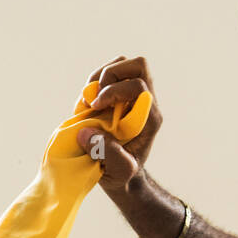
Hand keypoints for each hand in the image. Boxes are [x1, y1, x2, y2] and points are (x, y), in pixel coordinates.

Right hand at [75, 55, 162, 188]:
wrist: (121, 174)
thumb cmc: (123, 174)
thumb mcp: (119, 171)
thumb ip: (107, 153)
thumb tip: (87, 131)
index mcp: (150, 118)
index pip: (139, 86)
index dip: (114, 91)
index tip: (95, 107)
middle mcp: (145, 102)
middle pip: (138, 66)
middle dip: (111, 75)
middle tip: (95, 98)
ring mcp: (133, 96)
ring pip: (123, 63)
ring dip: (100, 76)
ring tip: (89, 99)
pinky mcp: (119, 95)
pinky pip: (108, 73)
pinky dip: (93, 82)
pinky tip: (87, 102)